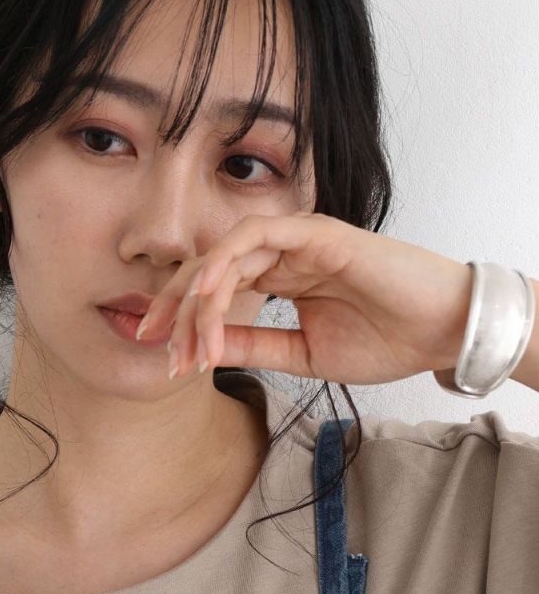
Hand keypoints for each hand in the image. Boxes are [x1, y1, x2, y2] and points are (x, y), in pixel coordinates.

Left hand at [135, 211, 473, 386]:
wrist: (440, 333)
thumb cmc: (385, 340)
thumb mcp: (302, 355)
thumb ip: (256, 347)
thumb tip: (206, 353)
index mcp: (282, 279)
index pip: (216, 291)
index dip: (184, 322)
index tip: (163, 360)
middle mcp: (285, 254)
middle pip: (209, 269)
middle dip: (174, 308)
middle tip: (153, 344)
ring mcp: (300, 240)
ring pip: (226, 254)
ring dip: (196, 295)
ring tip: (180, 335)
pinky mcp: (318, 233)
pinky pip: (257, 236)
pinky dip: (226, 261)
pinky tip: (206, 294)